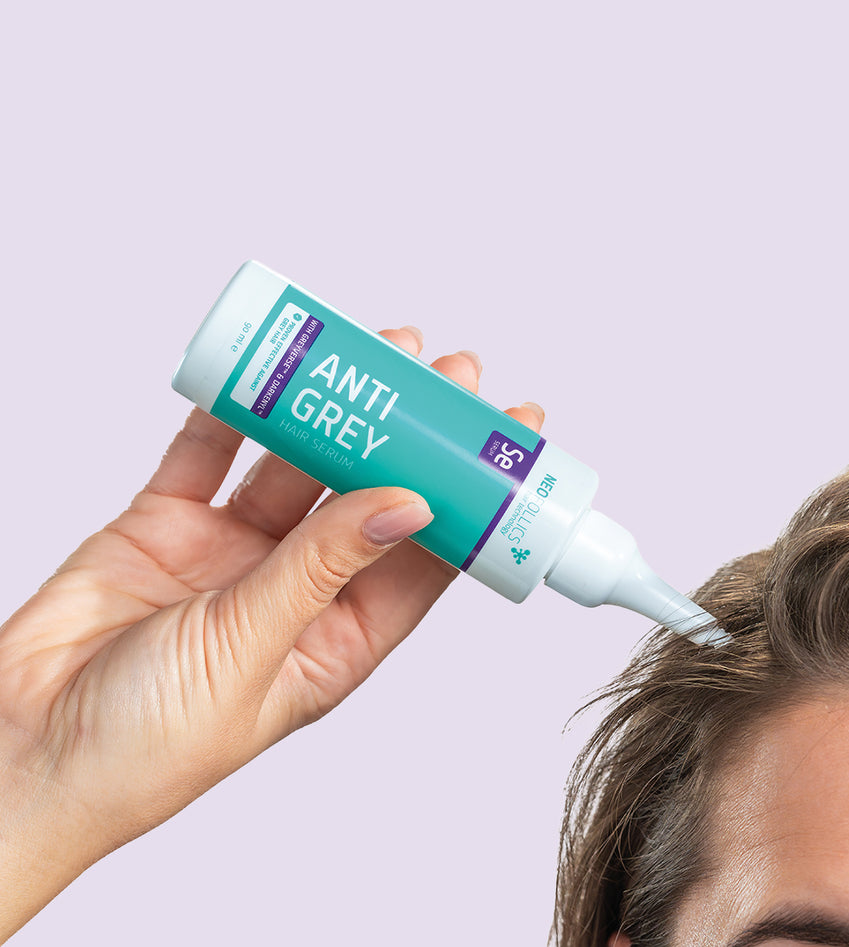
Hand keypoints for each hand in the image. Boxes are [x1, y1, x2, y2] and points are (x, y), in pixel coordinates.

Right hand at [0, 328, 543, 939]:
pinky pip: (208, 453)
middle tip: (452, 372)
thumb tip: (408, 503)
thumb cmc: (144, 747)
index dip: (470, 496)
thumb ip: (321, 569)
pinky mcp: (166, 525)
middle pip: (369, 496)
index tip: (510, 437)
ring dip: (334, 411)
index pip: (423, 556)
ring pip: (296, 465)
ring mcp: (231, 554)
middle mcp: (294, 590)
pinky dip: (235, 411)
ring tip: (378, 349)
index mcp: (335, 638)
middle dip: (410, 435)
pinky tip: (269, 369)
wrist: (19, 753)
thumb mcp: (250, 650)